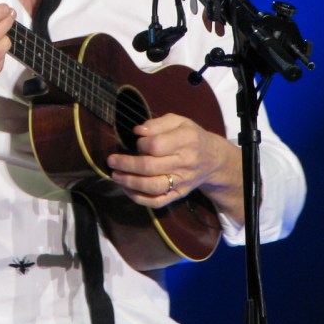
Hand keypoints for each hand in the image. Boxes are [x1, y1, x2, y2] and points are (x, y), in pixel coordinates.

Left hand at [106, 112, 243, 221]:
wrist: (213, 159)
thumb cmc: (190, 136)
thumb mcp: (179, 121)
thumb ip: (157, 123)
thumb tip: (138, 131)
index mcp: (186, 141)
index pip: (156, 145)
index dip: (141, 144)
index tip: (137, 141)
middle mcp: (185, 163)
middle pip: (150, 167)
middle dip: (126, 164)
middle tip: (111, 160)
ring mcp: (182, 182)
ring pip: (153, 186)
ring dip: (130, 182)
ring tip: (115, 175)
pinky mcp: (179, 195)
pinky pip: (158, 202)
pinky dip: (140, 198)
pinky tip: (127, 189)